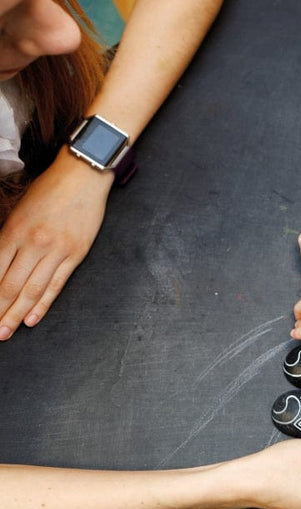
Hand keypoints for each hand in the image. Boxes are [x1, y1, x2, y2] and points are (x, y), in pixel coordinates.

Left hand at [0, 161, 109, 339]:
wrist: (83, 176)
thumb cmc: (50, 190)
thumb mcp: (19, 211)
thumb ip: (8, 238)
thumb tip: (0, 266)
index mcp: (14, 231)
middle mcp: (33, 244)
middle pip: (10, 286)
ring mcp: (56, 251)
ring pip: (32, 290)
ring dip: (17, 314)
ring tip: (6, 331)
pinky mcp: (76, 254)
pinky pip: (56, 284)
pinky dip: (43, 304)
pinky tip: (32, 319)